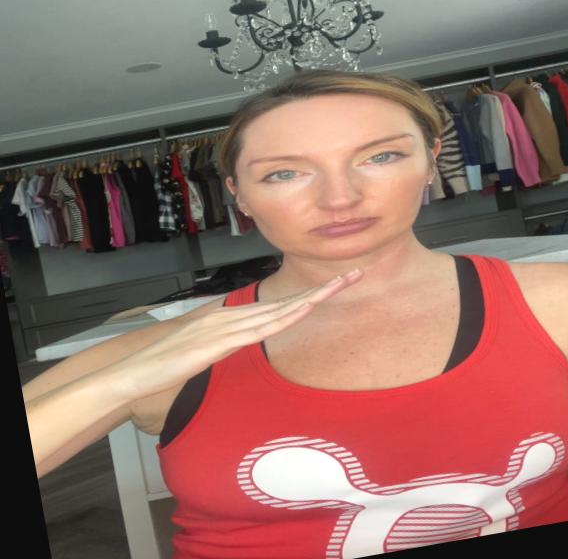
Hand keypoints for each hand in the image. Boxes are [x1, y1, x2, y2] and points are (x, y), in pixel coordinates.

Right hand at [105, 269, 363, 401]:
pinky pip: (256, 331)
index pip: (278, 304)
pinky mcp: (217, 344)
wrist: (134, 373)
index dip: (310, 295)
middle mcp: (232, 316)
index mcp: (231, 318)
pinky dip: (282, 320)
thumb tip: (246, 337)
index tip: (336, 287)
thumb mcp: (205, 350)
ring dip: (310, 298)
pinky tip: (300, 312)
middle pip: (286, 301)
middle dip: (322, 290)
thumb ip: (227, 341)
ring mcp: (225, 328)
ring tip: (338, 286)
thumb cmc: (167, 362)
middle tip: (353, 275)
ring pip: (277, 311)